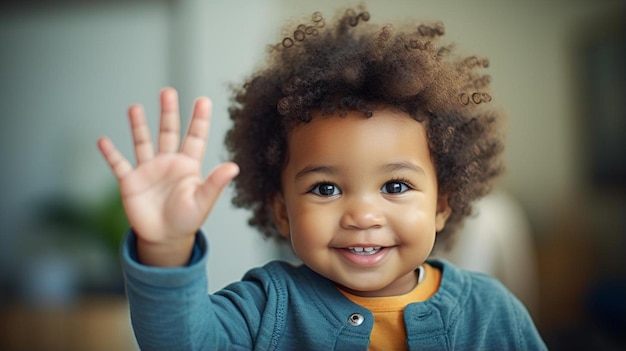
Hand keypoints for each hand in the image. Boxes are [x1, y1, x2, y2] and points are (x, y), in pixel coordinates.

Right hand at [97, 87, 238, 265]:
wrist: (165, 239)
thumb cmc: (187, 219)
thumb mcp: (203, 201)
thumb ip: (216, 183)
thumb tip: (234, 167)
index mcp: (188, 165)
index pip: (195, 137)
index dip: (199, 120)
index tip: (203, 100)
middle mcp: (168, 162)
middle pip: (168, 132)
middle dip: (168, 112)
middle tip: (167, 92)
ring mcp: (148, 170)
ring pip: (143, 142)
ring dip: (139, 126)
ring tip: (135, 107)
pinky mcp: (130, 182)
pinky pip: (119, 165)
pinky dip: (110, 154)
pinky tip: (103, 141)